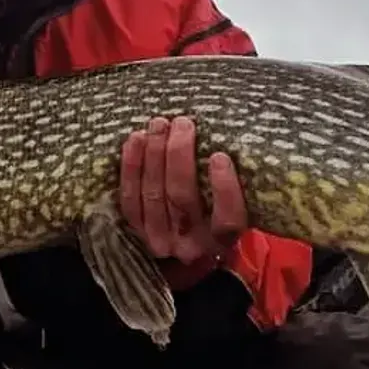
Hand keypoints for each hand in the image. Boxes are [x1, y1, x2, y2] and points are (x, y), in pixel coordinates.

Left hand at [118, 116, 246, 264]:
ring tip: (159, 124)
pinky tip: (136, 139)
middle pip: (182, 198)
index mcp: (223, 240)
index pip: (227, 219)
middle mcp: (191, 244)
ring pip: (154, 194)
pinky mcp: (136, 230)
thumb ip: (238, 182)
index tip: (220, 156)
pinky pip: (130, 197)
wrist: (188, 241)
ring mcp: (160, 239)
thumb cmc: (217, 210)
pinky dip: (131, 166)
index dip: (223, 188)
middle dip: (179, 155)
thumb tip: (232, 138)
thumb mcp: (238, 204)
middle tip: (182, 123)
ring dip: (154, 153)